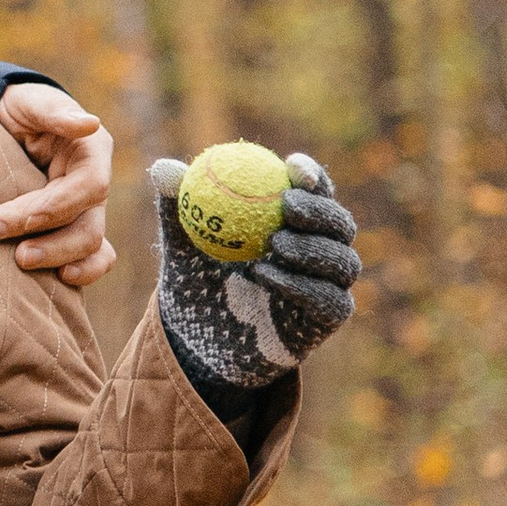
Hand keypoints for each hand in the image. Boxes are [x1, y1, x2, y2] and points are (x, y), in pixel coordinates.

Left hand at [0, 83, 116, 286]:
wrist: (7, 120)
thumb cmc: (21, 108)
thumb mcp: (33, 101)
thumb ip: (55, 112)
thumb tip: (88, 124)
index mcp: (92, 151)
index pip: (89, 187)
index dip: (54, 208)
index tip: (13, 219)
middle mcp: (94, 183)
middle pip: (89, 225)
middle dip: (50, 241)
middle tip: (3, 244)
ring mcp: (87, 209)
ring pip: (91, 245)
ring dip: (58, 258)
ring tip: (20, 262)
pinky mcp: (74, 226)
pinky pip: (94, 257)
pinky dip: (83, 272)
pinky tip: (59, 280)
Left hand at [148, 151, 360, 391]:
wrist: (198, 340)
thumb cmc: (197, 280)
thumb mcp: (182, 242)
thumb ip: (177, 206)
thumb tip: (163, 167)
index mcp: (296, 221)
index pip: (315, 190)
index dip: (310, 174)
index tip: (290, 164)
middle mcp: (320, 250)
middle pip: (341, 223)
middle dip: (320, 210)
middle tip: (288, 204)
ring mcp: (329, 286)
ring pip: (343, 261)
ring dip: (312, 248)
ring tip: (274, 243)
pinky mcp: (328, 319)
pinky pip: (329, 300)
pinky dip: (301, 285)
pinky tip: (264, 275)